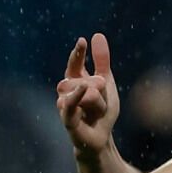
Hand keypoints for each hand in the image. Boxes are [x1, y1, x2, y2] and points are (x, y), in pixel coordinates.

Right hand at [56, 33, 119, 159]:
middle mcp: (66, 92)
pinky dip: (76, 97)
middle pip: (87, 80)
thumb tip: (97, 35)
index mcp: (75, 82)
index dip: (78, 53)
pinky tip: (82, 90)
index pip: (75, 64)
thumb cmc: (101, 111)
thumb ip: (102, 61)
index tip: (83, 40)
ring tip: (98, 112)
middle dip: (100, 87)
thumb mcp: (107, 83)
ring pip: (86, 92)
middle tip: (102, 99)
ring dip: (99, 102)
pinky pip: (70, 105)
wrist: (101, 138)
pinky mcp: (67, 119)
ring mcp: (65, 105)